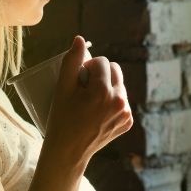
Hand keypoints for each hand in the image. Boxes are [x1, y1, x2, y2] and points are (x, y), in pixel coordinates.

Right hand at [42, 35, 133, 168]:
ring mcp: (126, 113)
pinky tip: (98, 113)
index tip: (78, 81)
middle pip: (114, 70)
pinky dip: (112, 103)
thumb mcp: (62, 88)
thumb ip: (71, 61)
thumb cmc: (62, 117)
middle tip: (85, 89)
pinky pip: (122, 102)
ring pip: (119, 86)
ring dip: (107, 87)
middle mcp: (119, 101)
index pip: (101, 62)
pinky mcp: (128, 122)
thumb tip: (80, 39)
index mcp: (103, 91)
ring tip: (91, 102)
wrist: (69, 150)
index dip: (87, 67)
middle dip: (101, 74)